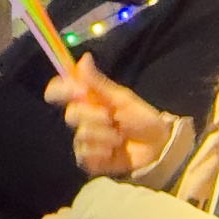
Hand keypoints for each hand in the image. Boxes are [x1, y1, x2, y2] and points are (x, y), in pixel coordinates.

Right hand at [46, 54, 172, 177]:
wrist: (157, 147)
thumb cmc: (141, 118)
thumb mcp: (121, 98)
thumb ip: (98, 82)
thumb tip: (84, 58)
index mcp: (88, 100)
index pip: (60, 90)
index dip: (62, 89)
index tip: (78, 92)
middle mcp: (83, 119)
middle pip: (71, 114)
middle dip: (94, 117)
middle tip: (111, 118)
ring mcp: (85, 140)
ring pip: (81, 136)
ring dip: (104, 136)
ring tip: (119, 138)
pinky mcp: (89, 160)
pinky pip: (85, 155)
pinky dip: (101, 153)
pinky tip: (113, 152)